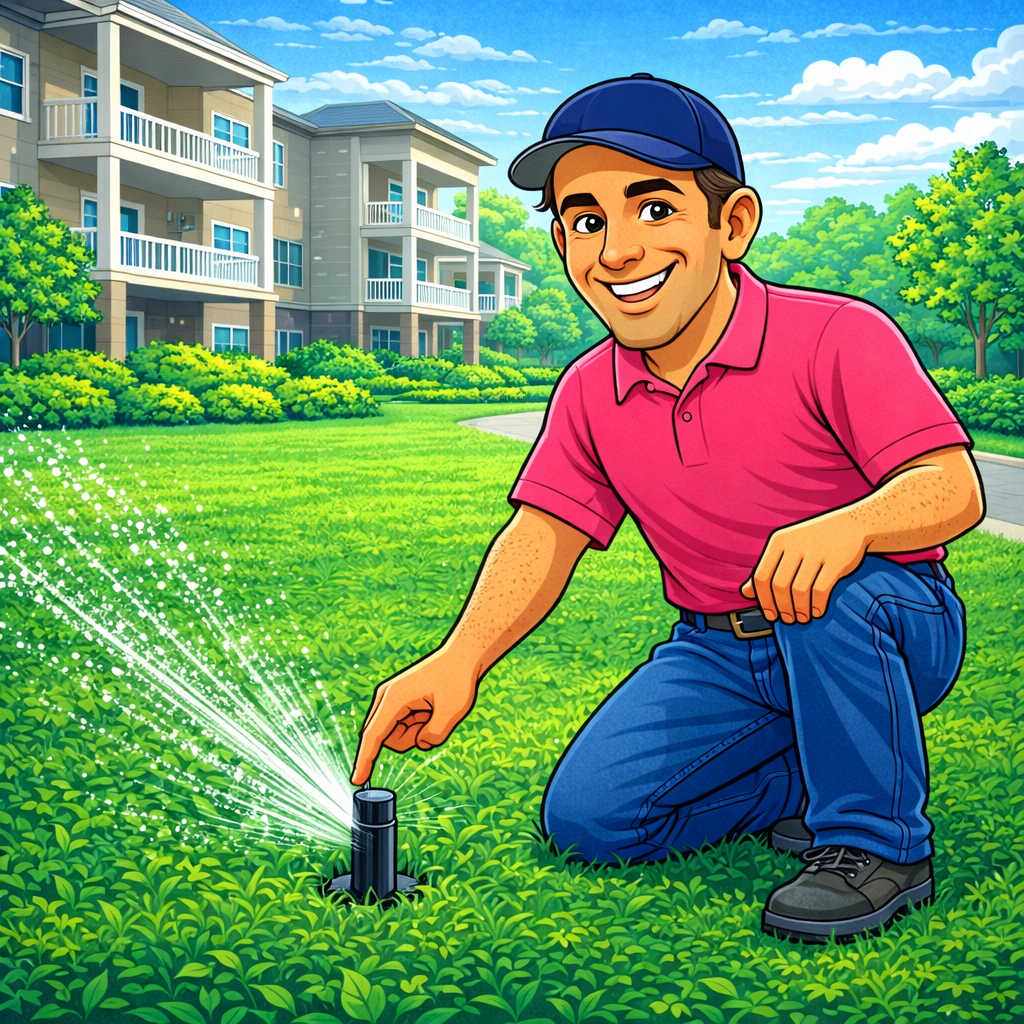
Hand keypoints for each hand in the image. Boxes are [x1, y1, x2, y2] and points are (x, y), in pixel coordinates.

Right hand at [349, 650, 478, 785]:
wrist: (462, 656)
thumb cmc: (457, 680)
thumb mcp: (451, 712)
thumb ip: (432, 736)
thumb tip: (420, 743)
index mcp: (394, 698)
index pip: (373, 736)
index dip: (364, 760)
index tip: (356, 780)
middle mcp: (387, 698)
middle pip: (387, 738)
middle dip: (411, 737)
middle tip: (434, 715)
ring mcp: (392, 699)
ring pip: (397, 735)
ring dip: (416, 731)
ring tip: (434, 709)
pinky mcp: (400, 702)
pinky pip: (404, 726)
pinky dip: (420, 725)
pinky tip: (432, 707)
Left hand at [740, 513, 867, 623]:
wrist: (852, 524)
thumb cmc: (814, 540)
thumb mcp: (786, 548)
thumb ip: (766, 568)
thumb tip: (745, 592)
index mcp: (778, 542)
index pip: (761, 576)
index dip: (763, 600)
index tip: (770, 614)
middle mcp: (794, 545)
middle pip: (779, 586)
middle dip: (781, 608)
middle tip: (787, 619)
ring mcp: (816, 552)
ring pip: (799, 590)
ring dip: (799, 610)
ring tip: (802, 618)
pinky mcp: (836, 561)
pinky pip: (821, 590)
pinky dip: (817, 605)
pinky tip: (817, 611)